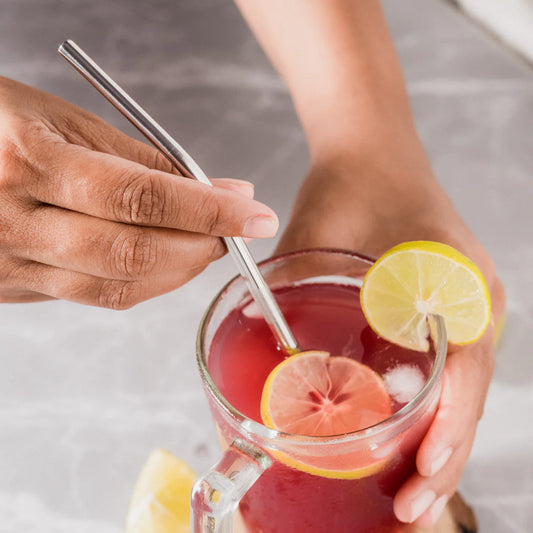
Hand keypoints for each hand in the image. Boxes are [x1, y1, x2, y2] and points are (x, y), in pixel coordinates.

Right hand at [0, 77, 277, 307]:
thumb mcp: (64, 118)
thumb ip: (143, 159)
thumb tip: (215, 190)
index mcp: (25, 162)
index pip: (141, 197)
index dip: (208, 210)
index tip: (254, 215)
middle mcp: (14, 222)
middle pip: (134, 254)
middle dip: (200, 246)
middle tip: (235, 231)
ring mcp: (10, 265)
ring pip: (117, 287)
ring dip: (179, 270)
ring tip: (206, 242)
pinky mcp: (14, 288)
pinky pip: (95, 296)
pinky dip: (144, 281)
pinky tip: (165, 259)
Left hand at [275, 152, 504, 528]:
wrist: (370, 154)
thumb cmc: (352, 183)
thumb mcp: (318, 232)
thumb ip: (290, 282)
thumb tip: (251, 338)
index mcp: (456, 282)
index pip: (467, 371)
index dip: (447, 430)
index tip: (419, 476)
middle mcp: (468, 304)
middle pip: (466, 396)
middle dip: (439, 458)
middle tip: (405, 510)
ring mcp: (456, 312)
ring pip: (455, 393)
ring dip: (430, 442)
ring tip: (401, 492)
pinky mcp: (436, 316)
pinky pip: (439, 372)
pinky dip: (422, 412)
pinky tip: (394, 438)